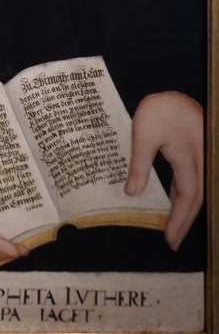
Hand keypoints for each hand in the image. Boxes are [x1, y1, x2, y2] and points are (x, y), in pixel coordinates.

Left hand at [125, 91, 202, 250]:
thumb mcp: (143, 134)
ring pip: (198, 190)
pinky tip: (175, 202)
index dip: (180, 219)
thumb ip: (140, 165)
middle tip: (172, 242)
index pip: (188, 197)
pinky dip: (185, 194)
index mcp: (189, 157)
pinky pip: (194, 179)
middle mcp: (201, 160)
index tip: (169, 238)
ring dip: (186, 210)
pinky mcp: (196, 154)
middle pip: (197, 198)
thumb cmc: (158, 109)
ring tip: (174, 228)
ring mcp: (201, 157)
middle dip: (185, 221)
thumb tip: (131, 193)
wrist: (172, 91)